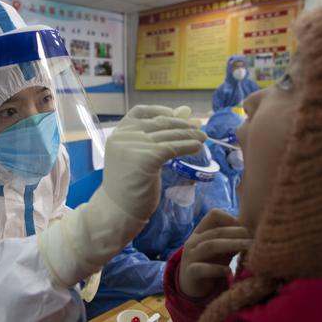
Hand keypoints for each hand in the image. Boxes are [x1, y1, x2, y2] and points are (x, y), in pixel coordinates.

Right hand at [102, 105, 206, 219]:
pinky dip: (188, 146)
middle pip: (159, 122)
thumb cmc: (128, 185)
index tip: (177, 115)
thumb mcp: (139, 155)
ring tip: (203, 137)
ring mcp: (134, 145)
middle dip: (182, 123)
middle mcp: (124, 135)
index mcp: (118, 133)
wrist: (118, 210)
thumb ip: (156, 135)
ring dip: (190, 134)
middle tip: (198, 126)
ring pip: (170, 135)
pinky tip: (197, 148)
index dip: (160, 111)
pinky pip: (174, 148)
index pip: (140, 112)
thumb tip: (185, 110)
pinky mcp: (147, 157)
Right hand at [179, 209, 251, 297]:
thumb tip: (255, 232)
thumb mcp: (222, 250)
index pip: (213, 215)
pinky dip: (216, 269)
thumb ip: (233, 240)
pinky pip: (202, 268)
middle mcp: (193, 241)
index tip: (245, 229)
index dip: (230, 219)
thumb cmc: (211, 264)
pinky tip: (229, 271)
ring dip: (231, 245)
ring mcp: (190, 257)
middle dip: (236, 233)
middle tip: (253, 239)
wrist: (192, 287)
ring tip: (248, 249)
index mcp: (200, 232)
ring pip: (210, 246)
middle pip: (215, 231)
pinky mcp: (190, 273)